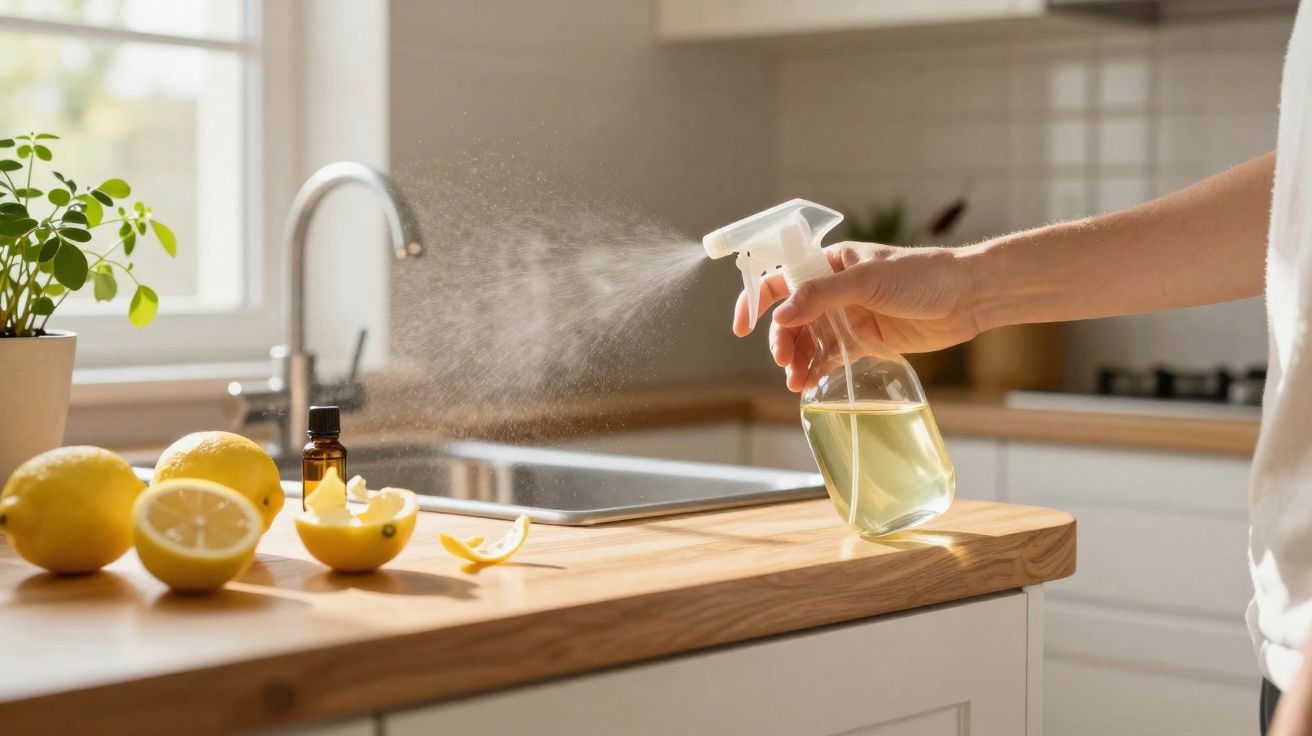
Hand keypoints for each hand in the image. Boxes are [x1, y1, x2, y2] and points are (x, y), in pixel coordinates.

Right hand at [733, 242, 980, 391]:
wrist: (968, 297)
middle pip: (791, 316)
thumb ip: (823, 296)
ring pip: (809, 340)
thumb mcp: (869, 280)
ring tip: (796, 382)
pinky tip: (809, 385)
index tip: (742, 327)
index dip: (756, 300)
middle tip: (785, 360)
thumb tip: (781, 314)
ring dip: (797, 360)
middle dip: (782, 339)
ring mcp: (849, 316)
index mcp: (831, 263)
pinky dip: (817, 370)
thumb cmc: (923, 276)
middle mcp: (835, 289)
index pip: (780, 278)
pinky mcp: (865, 340)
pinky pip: (831, 357)